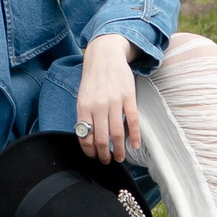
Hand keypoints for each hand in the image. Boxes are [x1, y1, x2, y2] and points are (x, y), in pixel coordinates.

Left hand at [73, 34, 139, 164]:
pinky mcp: (128, 97)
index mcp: (84, 106)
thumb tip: (89, 138)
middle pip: (102, 139)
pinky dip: (134, 136)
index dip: (89, 150)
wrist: (105, 55)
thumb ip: (85, 115)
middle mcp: (98, 106)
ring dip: (119, 150)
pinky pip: (132, 121)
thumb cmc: (92, 78)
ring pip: (117, 134)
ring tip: (120, 158)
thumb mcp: (82, 95)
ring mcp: (114, 102)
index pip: (85, 136)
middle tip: (107, 161)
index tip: (93, 156)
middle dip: (104, 155)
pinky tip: (134, 145)